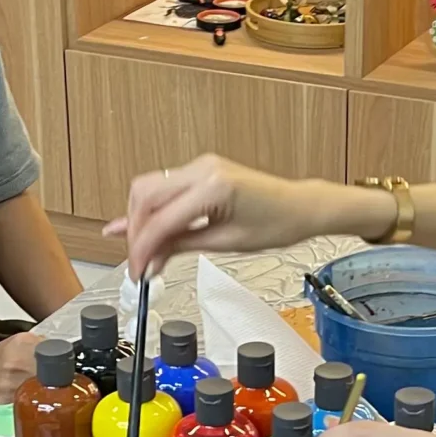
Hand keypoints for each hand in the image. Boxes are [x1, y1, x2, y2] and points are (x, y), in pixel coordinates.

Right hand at [106, 156, 350, 278]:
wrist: (300, 207)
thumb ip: (181, 247)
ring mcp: (201, 165)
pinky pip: (164, 186)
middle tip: (138, 261)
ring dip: (140, 219)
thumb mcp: (226, 243)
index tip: (137, 271)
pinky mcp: (202, 170)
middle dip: (135, 232)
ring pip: (149, 187)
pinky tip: (143, 225)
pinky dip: (153, 209)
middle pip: (144, 196)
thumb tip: (152, 260)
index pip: (160, 220)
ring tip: (144, 249)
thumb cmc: (278, 223)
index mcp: (213, 187)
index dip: (142, 249)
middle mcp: (203, 169)